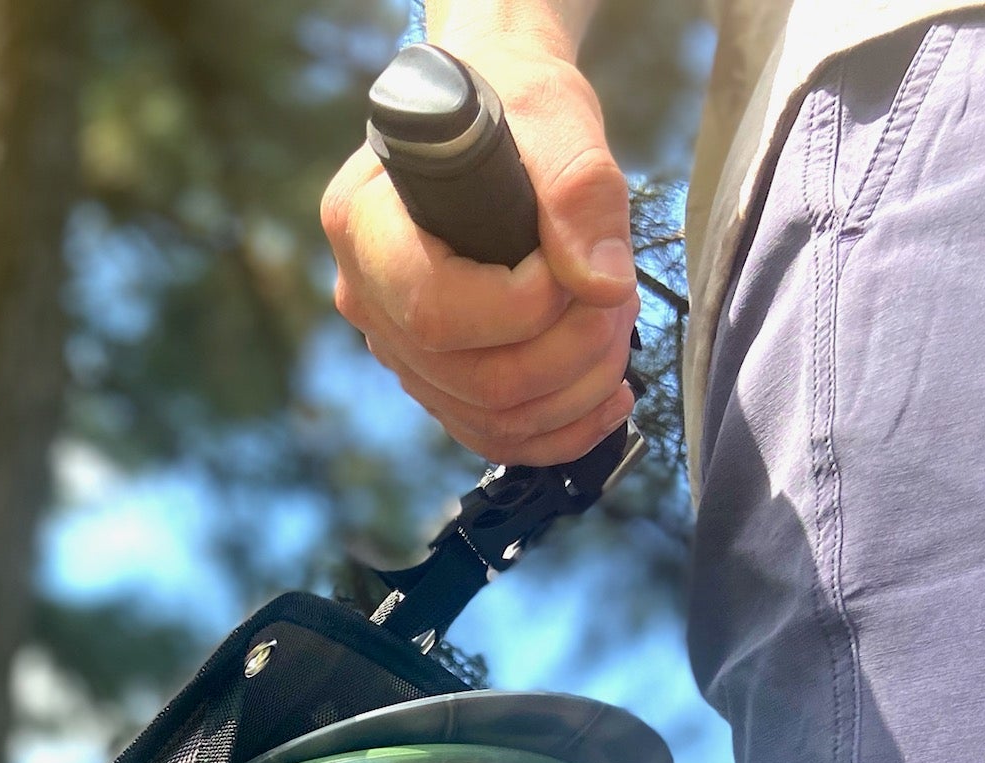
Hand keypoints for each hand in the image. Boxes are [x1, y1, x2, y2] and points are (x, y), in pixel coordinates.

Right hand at [321, 30, 636, 467]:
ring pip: (490, 418)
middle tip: (620, 299)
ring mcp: (396, 347)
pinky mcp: (434, 378)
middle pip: (473, 379)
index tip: (575, 262)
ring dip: (577, 391)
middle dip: (570, 353)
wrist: (500, 123)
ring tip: (618, 329)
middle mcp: (366, 298)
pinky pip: (494, 434)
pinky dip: (561, 430)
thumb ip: (579, 198)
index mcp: (365, 225)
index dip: (525, 307)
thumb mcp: (556, 122)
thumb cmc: (516, 107)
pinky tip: (608, 399)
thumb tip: (603, 286)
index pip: (437, 311)